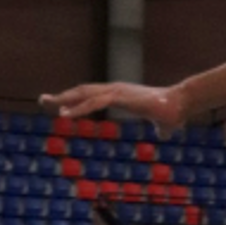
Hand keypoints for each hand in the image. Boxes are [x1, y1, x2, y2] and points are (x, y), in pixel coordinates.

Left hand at [38, 82, 185, 136]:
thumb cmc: (173, 113)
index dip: (77, 99)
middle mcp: (116, 89)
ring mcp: (117, 91)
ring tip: (47, 103)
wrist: (181, 105)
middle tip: (43, 100)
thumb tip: (165, 135)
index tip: (60, 105)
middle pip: (83, 91)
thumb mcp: (163, 125)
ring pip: (85, 94)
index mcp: (122, 94)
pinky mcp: (120, 97)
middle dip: (63, 96)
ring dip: (65, 99)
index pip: (93, 94)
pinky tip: (65, 114)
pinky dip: (78, 107)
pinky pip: (95, 102)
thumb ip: (160, 129)